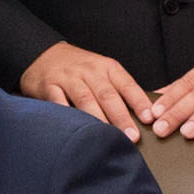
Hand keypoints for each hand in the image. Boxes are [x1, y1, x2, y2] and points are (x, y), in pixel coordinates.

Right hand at [21, 40, 154, 139]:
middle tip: (132, 136)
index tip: (149, 118)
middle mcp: (89, 71)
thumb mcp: (103, 71)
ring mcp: (68, 78)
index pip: (127, 84)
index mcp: (107, 67)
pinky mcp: (49, 86)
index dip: (139, 101)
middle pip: (107, 95)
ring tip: (108, 138)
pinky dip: (68, 116)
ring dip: (98, 120)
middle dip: (121, 117)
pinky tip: (76, 131)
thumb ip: (121, 90)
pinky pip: (59, 102)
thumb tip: (150, 114)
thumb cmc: (81, 70)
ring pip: (85, 99)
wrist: (44, 54)